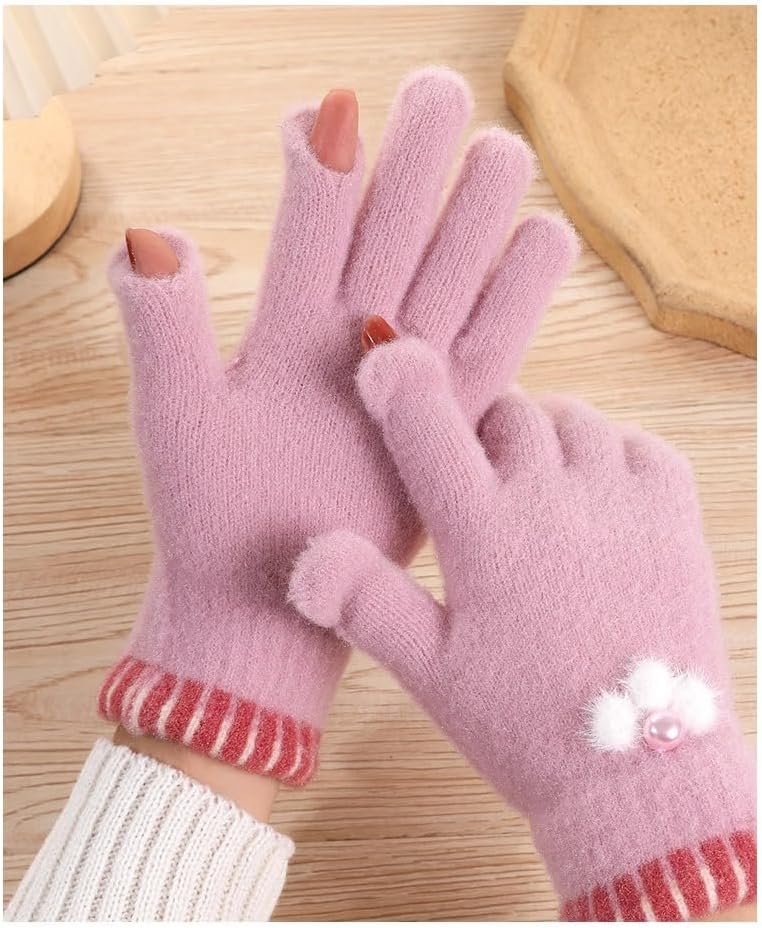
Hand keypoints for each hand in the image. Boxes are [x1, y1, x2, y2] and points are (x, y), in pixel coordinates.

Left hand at [100, 68, 575, 786]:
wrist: (265, 602)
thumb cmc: (206, 516)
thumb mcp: (176, 418)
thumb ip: (167, 329)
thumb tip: (151, 239)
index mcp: (285, 326)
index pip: (312, 221)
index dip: (321, 163)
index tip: (327, 110)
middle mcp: (350, 339)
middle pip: (391, 231)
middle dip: (413, 163)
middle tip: (438, 90)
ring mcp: (405, 378)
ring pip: (447, 278)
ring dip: (473, 216)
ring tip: (501, 151)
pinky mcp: (448, 423)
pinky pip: (491, 348)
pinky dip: (517, 296)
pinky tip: (543, 238)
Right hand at [290, 335, 755, 917]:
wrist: (640, 773)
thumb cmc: (524, 725)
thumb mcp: (431, 672)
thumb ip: (366, 604)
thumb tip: (307, 555)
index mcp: (485, 534)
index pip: (429, 423)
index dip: (399, 377)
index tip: (385, 356)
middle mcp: (555, 502)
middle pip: (504, 411)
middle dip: (476, 430)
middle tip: (470, 479)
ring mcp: (622, 504)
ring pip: (570, 419)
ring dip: (540, 438)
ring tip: (529, 491)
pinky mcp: (675, 518)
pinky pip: (637, 444)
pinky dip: (607, 452)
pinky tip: (590, 496)